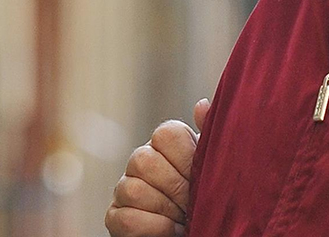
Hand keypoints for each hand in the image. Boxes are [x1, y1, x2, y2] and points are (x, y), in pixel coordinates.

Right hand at [105, 99, 210, 236]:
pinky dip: (154, 227)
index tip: (201, 175)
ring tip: (185, 216)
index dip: (186, 158)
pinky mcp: (115, 216)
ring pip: (133, 189)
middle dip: (176, 187)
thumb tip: (202, 104)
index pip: (166, 134)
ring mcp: (124, 187)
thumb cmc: (206, 191)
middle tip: (194, 201)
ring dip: (165, 208)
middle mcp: (140, 160)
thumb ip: (210, 133)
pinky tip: (171, 229)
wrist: (194, 225)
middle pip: (144, 161)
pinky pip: (125, 219)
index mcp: (165, 143)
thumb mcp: (213, 161)